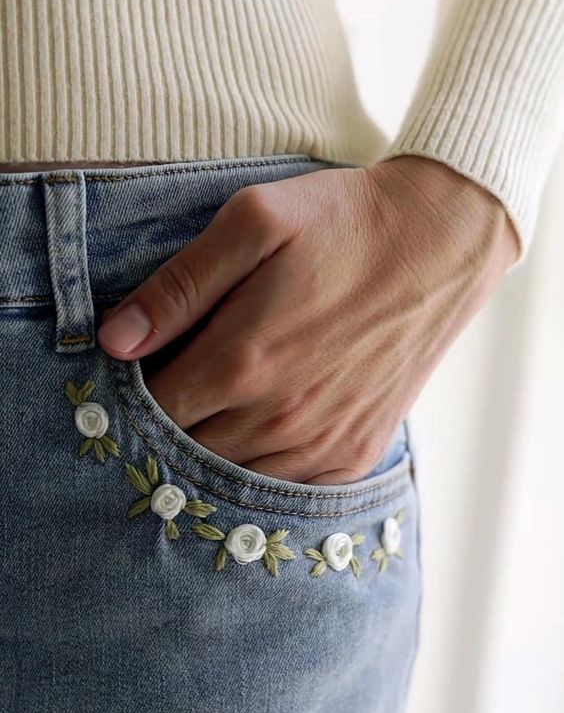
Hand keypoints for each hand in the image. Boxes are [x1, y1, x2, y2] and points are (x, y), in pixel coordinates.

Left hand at [97, 156, 518, 483]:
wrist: (440, 243)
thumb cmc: (343, 223)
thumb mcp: (254, 222)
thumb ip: (180, 285)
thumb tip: (113, 340)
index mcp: (243, 359)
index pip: (153, 410)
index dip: (131, 397)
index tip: (134, 374)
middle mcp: (279, 416)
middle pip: (186, 452)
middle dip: (165, 426)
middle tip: (174, 388)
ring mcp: (321, 443)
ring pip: (231, 478)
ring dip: (211, 451)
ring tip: (215, 409)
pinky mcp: (354, 454)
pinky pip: (285, 490)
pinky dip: (260, 469)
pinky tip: (260, 431)